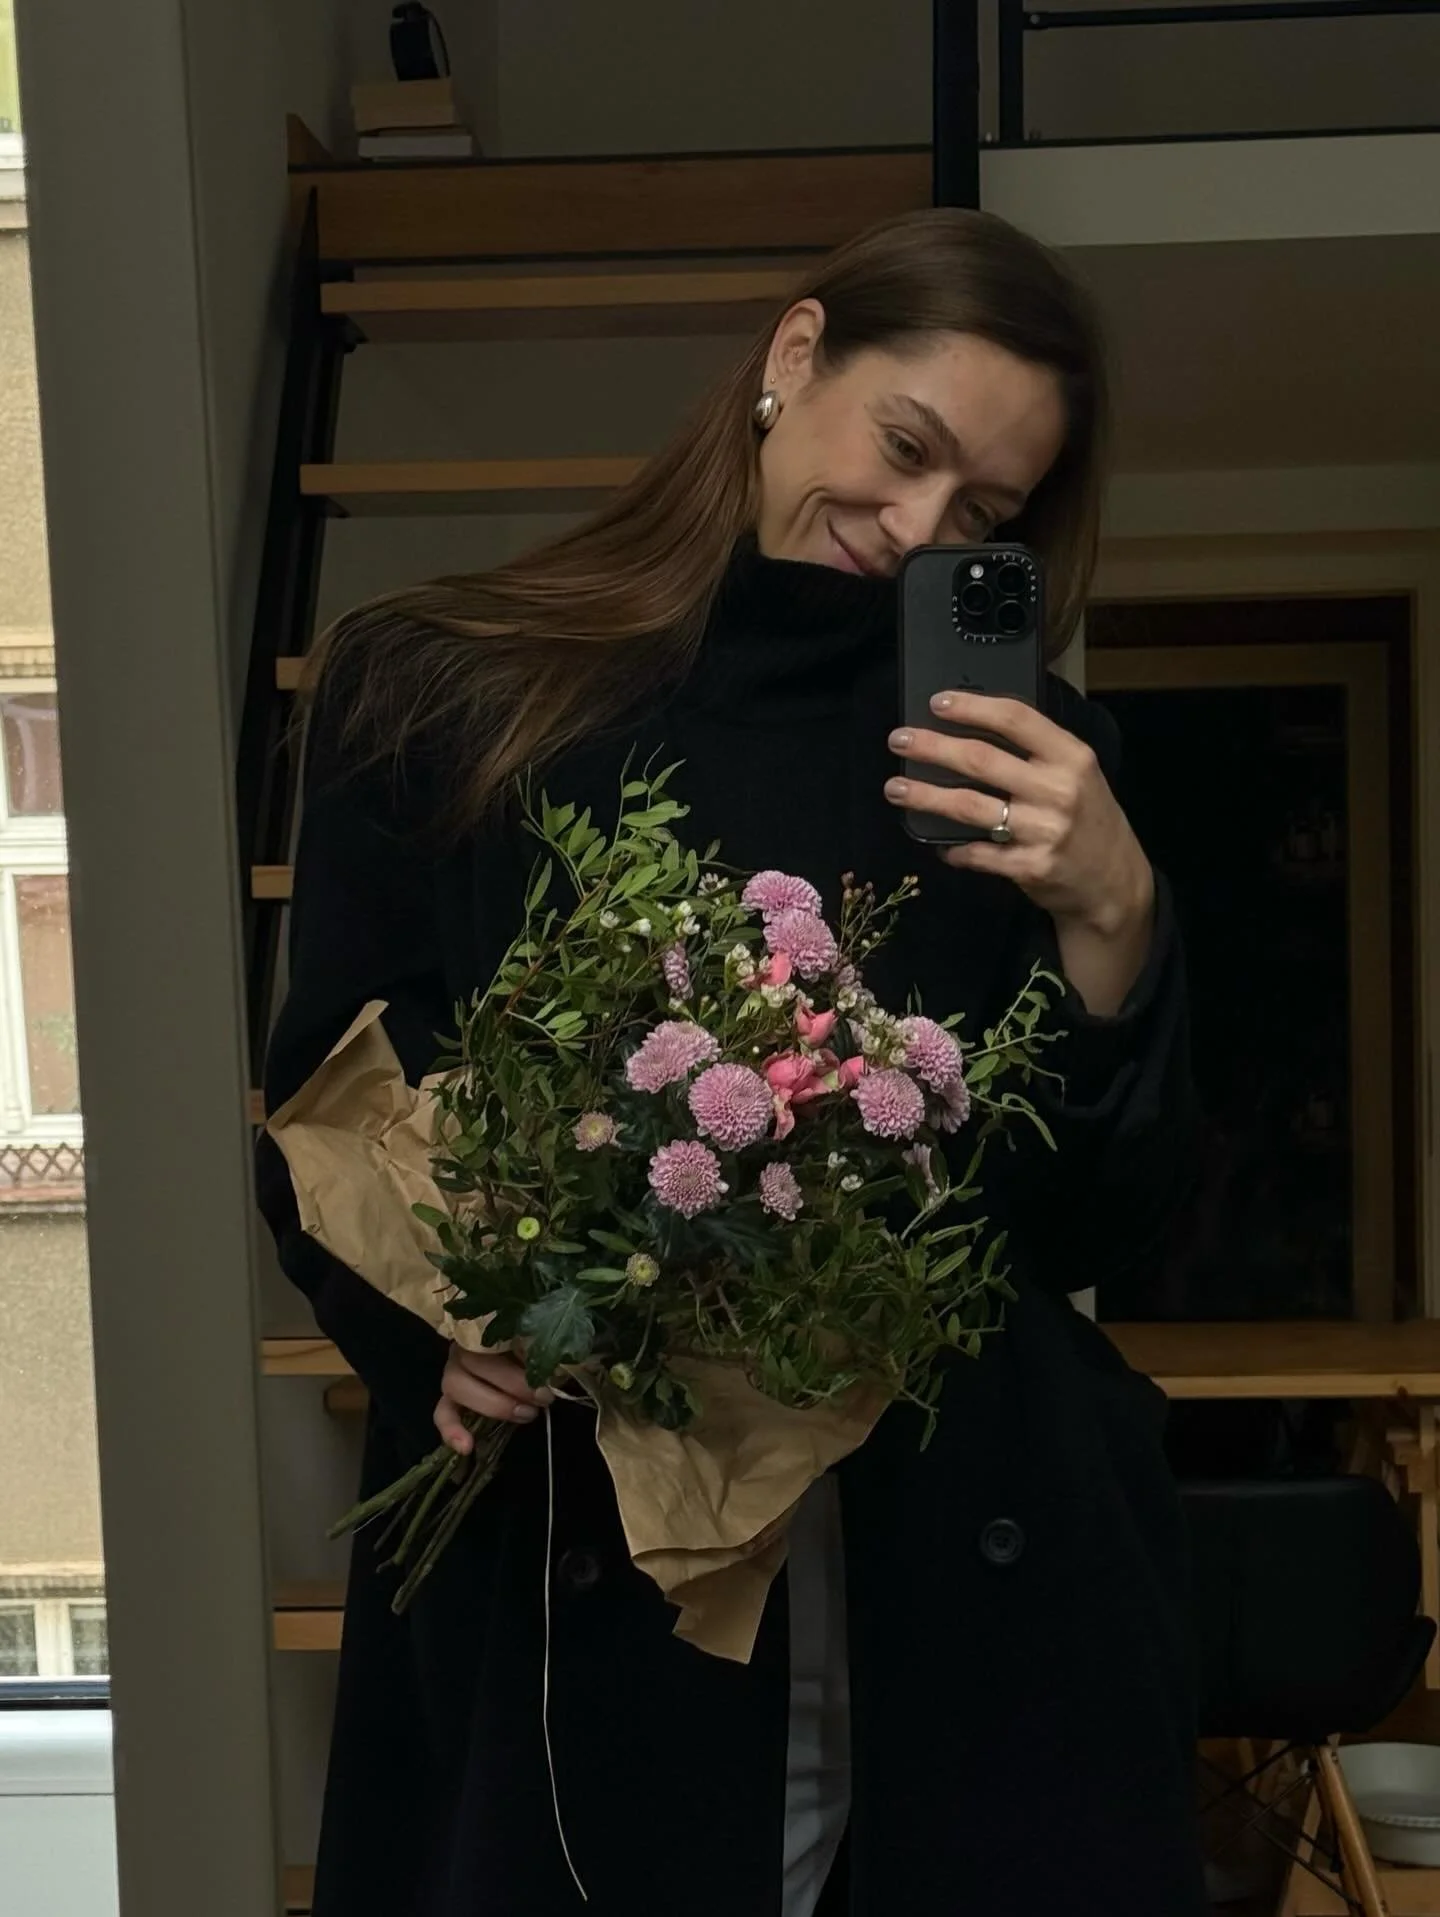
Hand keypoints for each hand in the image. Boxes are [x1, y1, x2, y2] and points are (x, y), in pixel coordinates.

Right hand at [434, 1346, 552, 1455]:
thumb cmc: (533, 1347)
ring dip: (492, 1405)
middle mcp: (464, 1344)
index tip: (545, 1385)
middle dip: (512, 1385)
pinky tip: (466, 1447)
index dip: (517, 1362)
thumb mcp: (541, 1346)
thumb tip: (553, 1370)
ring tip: (526, 1415)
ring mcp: (452, 1369)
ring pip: (456, 1385)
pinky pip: (442, 1412)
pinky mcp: (449, 1395)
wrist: (517, 1363)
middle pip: (474, 1362)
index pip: (491, 1336)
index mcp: (487, 1325)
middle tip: (542, 1399)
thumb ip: (542, 1352)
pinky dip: (451, 1430)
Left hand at [885, 692, 1155, 1015]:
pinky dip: (952, 848)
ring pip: (969, 806)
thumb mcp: (1078, 774)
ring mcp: (1044, 831)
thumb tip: (975, 725)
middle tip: (899, 740)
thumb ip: (1038, 751)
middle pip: (981, 759)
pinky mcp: (1030, 867)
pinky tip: (936, 843)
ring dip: (925, 796)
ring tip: (895, 788)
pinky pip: (978, 854)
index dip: (972, 707)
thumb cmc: (1088, 818)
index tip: (938, 703)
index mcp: (1071, 757)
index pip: (1016, 719)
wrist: (1114, 882)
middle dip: (932, 747)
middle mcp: (1059, 790)